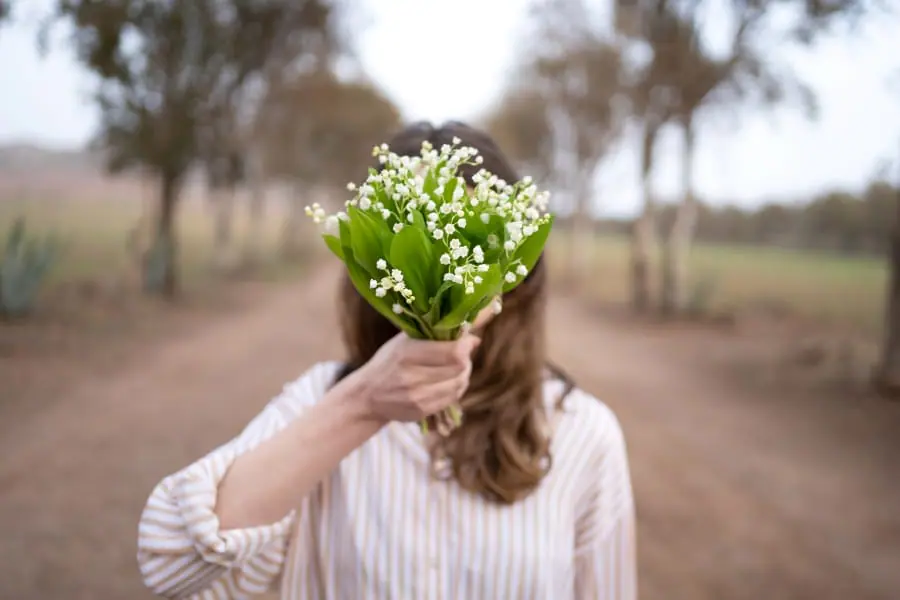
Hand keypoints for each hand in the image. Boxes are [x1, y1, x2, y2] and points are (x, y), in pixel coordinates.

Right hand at [348, 332, 480, 423]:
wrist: (367, 396)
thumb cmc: (388, 361)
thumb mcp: (404, 341)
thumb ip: (434, 333)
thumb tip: (471, 332)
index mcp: (407, 353)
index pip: (453, 353)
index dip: (466, 346)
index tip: (467, 341)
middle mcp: (412, 377)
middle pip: (460, 369)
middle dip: (466, 359)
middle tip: (461, 354)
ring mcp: (418, 397)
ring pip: (459, 385)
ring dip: (463, 374)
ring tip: (455, 368)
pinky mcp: (422, 411)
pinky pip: (452, 398)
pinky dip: (456, 388)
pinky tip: (448, 381)